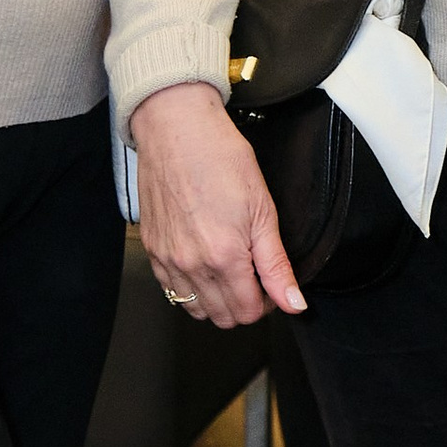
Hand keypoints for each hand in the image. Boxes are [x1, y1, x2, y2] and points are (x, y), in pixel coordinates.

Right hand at [131, 80, 305, 323]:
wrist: (176, 129)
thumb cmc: (219, 157)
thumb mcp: (263, 209)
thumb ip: (277, 265)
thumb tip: (293, 303)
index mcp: (225, 256)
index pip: (249, 312)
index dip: (267, 303)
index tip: (270, 285)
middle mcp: (192, 264)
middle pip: (223, 317)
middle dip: (244, 305)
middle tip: (254, 278)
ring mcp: (168, 259)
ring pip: (196, 309)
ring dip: (217, 301)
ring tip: (229, 273)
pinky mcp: (153, 249)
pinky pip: (171, 290)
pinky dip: (191, 289)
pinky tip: (203, 266)